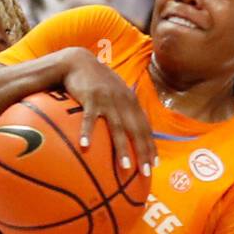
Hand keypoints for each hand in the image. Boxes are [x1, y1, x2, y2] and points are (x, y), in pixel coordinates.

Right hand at [61, 51, 156, 173]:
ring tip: (125, 166)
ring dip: (122, 148)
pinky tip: (85, 146)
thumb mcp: (115, 92)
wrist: (78, 61)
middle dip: (143, 152)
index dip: (151, 146)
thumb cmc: (97, 82)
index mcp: (131, 102)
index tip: (155, 164)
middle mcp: (123, 101)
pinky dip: (87, 132)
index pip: (145, 127)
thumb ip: (124, 109)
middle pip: (136, 131)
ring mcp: (107, 100)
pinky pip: (89, 118)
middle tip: (146, 172)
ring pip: (117, 127)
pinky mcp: (90, 98)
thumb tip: (130, 132)